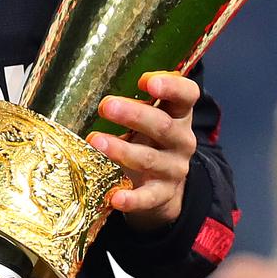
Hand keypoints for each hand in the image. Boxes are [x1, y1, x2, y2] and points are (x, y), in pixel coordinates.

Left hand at [88, 73, 199, 231]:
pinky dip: (132, 199)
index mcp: (179, 114)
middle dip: (134, 115)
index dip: (171, 87)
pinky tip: (115, 198)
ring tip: (95, 141)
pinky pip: (148, 198)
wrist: (161, 184)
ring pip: (150, 159)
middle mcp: (181, 140)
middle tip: (106, 106)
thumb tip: (88, 78)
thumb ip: (134, 99)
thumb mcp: (148, 116)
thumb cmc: (146, 138)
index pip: (187, 95)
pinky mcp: (162, 194)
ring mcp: (173, 169)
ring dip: (122, 150)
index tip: (146, 81)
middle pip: (163, 125)